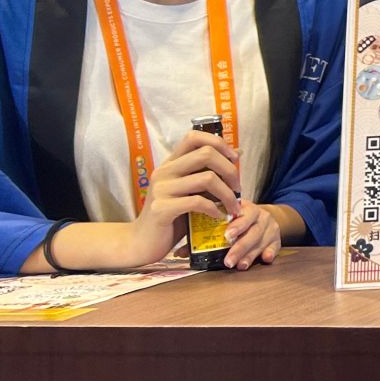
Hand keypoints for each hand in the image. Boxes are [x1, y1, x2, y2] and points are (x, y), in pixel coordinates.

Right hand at [121, 128, 241, 267]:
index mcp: (170, 164)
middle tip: (238, 188)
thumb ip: (208, 174)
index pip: (193, 137)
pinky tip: (219, 216)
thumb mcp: (191, 191)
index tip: (234, 159)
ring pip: (207, 178)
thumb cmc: (171, 217)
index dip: (219, 142)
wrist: (141, 243)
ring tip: (233, 207)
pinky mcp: (161, 209)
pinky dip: (215, 209)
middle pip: (206, 154)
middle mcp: (164, 172)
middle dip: (230, 170)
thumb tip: (238, 153)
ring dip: (227, 194)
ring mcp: (161, 189)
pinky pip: (197, 202)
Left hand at [219, 202, 282, 268]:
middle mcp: (262, 217)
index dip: (238, 226)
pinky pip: (275, 247)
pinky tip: (265, 259)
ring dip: (250, 255)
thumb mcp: (230, 216)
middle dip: (240, 248)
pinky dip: (270, 253)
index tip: (227, 235)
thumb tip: (187, 247)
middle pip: (254, 232)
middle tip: (229, 261)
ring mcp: (271, 229)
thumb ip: (213, 226)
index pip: (246, 216)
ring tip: (240, 266)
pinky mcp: (277, 240)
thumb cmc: (239, 219)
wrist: (260, 218)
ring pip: (261, 242)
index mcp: (249, 209)